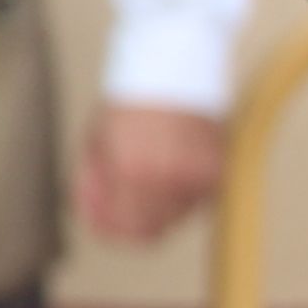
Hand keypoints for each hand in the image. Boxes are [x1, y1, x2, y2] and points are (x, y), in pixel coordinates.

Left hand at [76, 102, 226, 242]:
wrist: (174, 74)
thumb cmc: (131, 105)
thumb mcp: (95, 145)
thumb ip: (91, 187)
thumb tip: (91, 217)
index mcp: (133, 171)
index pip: (125, 228)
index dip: (109, 231)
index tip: (101, 224)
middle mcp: (168, 178)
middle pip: (151, 233)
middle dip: (131, 226)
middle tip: (119, 209)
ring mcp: (197, 177)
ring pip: (174, 220)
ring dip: (156, 210)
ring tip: (145, 181)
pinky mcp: (216, 172)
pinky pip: (194, 203)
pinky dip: (179, 197)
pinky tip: (167, 173)